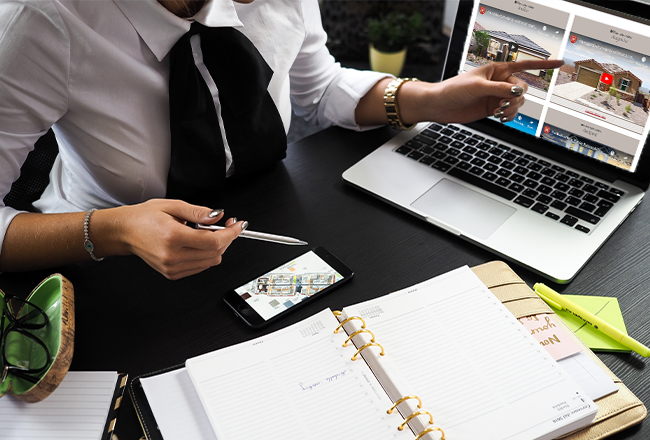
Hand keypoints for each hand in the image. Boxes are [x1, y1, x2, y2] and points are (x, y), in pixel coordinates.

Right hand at [111, 199, 244, 279]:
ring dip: (217, 247)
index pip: (213, 241)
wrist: (125, 232)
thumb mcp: (173, 206)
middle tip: (226, 225)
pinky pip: (200, 267)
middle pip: (215, 253)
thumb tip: (218, 216)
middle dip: (226, 238)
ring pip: (210, 262)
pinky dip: (206, 255)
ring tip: (206, 233)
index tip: (239, 225)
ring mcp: (172, 267)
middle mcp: (173, 256)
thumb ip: (198, 212)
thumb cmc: (145, 218)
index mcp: (173, 237)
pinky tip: (197, 243)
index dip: (231, 233)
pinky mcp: (172, 274)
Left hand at [422, 59, 563, 123]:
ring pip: (518, 102)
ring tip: (497, 112)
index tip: (560, 62)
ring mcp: (497, 96)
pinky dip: (509, 116)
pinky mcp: (493, 108)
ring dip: (512, 108)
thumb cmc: (454, 90)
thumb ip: (500, 89)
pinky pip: (511, 112)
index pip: (524, 64)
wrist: (440, 106)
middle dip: (516, 97)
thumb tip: (518, 92)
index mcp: (497, 69)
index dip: (543, 63)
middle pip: (523, 87)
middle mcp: (500, 82)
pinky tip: (501, 118)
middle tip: (502, 105)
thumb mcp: (478, 87)